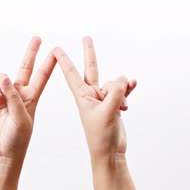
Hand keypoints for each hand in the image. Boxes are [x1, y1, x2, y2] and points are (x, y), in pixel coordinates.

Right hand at [0, 37, 55, 159]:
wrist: (1, 153)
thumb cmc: (17, 140)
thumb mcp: (21, 118)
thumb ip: (13, 97)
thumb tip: (3, 77)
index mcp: (31, 98)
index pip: (42, 77)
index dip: (48, 64)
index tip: (55, 51)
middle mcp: (17, 95)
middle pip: (24, 69)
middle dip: (30, 54)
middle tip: (37, 38)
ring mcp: (2, 98)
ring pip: (1, 78)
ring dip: (0, 84)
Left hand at [52, 36, 136, 157]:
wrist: (109, 152)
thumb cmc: (101, 136)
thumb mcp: (108, 112)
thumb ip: (116, 92)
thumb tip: (124, 77)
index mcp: (82, 97)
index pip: (72, 74)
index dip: (65, 61)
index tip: (56, 49)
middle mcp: (91, 95)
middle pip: (91, 70)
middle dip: (90, 54)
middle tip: (86, 37)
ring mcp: (103, 100)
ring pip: (114, 83)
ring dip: (122, 88)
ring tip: (123, 103)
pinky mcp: (114, 105)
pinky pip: (123, 90)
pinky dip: (128, 90)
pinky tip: (133, 87)